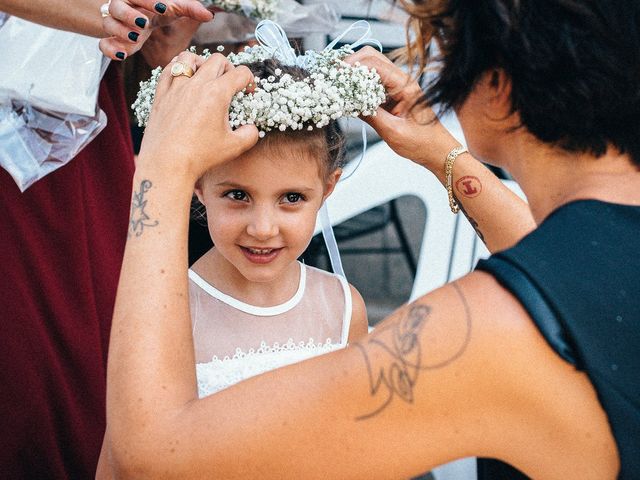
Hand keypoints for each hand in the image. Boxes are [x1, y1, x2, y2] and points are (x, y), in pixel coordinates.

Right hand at [99, 0, 213, 60]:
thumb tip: (210, 15)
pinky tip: (123, 55)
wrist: (140, 20)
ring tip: (137, 39)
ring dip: (122, 32)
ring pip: (109, 25)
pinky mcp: (113, 42)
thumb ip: (190, 9)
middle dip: (128, 15)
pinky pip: (104, 45)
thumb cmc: (157, 11)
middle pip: (116, 7)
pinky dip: (111, 50)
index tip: (164, 8)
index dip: (149, 1)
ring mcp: (115, 25)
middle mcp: (122, 9)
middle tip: (144, 24)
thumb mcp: (173, 9)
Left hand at [137, 51, 258, 180]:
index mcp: (217, 93)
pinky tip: (182, 79)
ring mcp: (176, 87)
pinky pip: (167, 71)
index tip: (248, 92)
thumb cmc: (200, 156)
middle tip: (230, 83)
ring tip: (204, 74)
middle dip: (229, 68)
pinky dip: (177, 69)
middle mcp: (196, 84)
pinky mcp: (161, 95)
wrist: (167, 164)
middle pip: (217, 60)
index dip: (250, 81)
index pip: (240, 73)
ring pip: (188, 58)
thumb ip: (250, 134)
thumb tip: (251, 128)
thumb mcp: (234, 147)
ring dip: (201, 62)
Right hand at [345, 47, 458, 171]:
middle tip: (332, 77)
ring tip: (337, 87)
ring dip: (353, 76)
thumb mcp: (392, 131)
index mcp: (405, 85)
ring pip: (370, 70)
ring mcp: (396, 87)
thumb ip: (370, 115)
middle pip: (371, 58)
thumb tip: (348, 103)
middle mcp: (400, 81)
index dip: (352, 65)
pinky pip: (372, 85)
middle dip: (350, 64)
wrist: (436, 151)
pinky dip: (358, 88)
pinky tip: (348, 97)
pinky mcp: (391, 96)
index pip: (374, 63)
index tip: (335, 74)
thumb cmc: (422, 143)